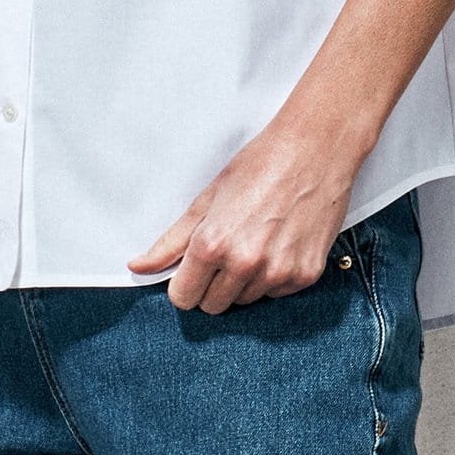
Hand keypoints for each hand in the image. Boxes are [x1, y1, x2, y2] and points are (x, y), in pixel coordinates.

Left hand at [124, 108, 363, 312]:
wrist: (315, 148)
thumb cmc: (261, 163)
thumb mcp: (209, 197)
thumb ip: (172, 240)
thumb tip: (139, 266)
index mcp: (213, 244)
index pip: (183, 298)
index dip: (186, 282)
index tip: (195, 267)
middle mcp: (245, 264)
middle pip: (213, 306)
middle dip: (214, 283)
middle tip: (228, 246)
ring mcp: (277, 273)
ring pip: (246, 300)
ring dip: (245, 280)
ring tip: (258, 237)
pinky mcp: (305, 275)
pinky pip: (277, 294)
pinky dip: (275, 275)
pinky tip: (281, 241)